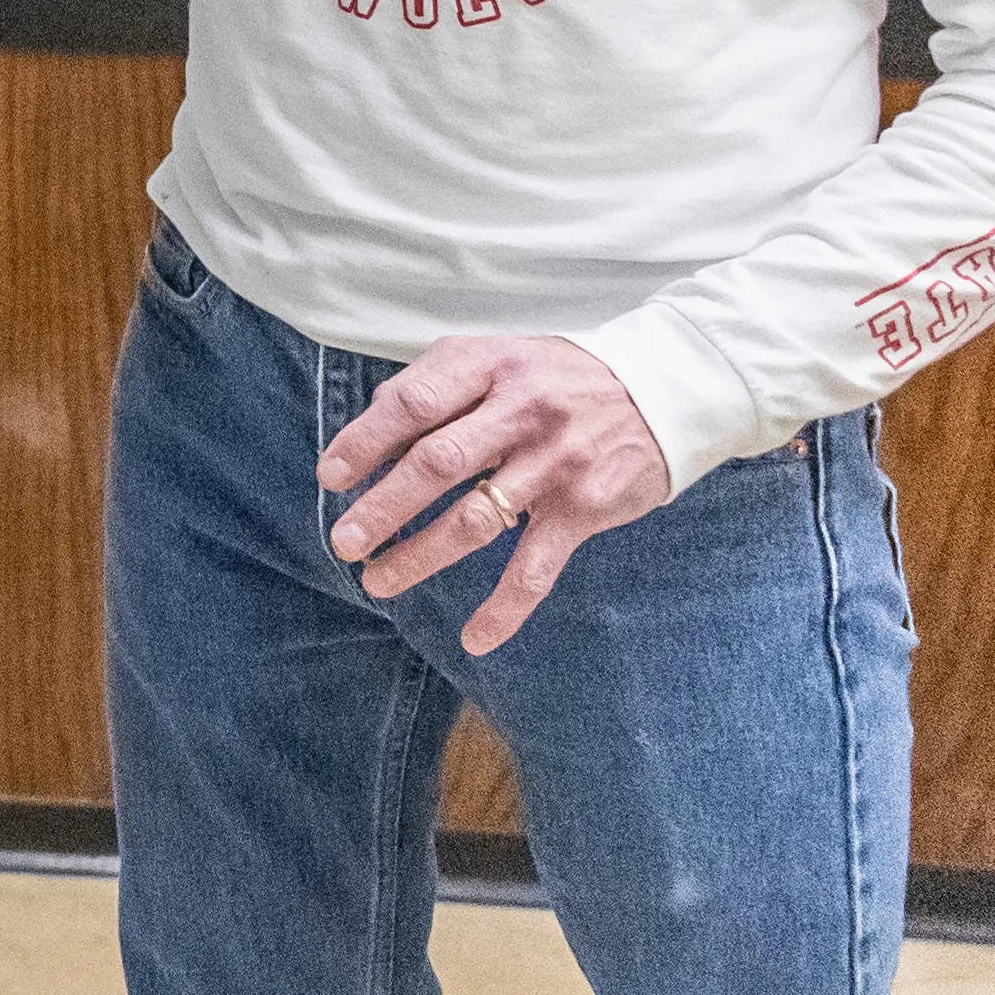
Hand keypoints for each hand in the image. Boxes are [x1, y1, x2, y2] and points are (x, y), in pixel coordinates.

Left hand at [315, 334, 676, 656]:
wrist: (663, 389)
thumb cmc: (555, 377)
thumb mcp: (496, 357)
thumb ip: (437, 385)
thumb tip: (373, 435)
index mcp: (489, 366)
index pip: (413, 403)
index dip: (365, 441)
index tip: (331, 476)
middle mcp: (521, 412)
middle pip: (437, 464)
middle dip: (383, 507)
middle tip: (343, 541)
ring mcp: (555, 463)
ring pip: (476, 519)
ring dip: (421, 555)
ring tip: (377, 580)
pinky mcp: (585, 508)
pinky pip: (537, 566)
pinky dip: (507, 607)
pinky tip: (476, 637)